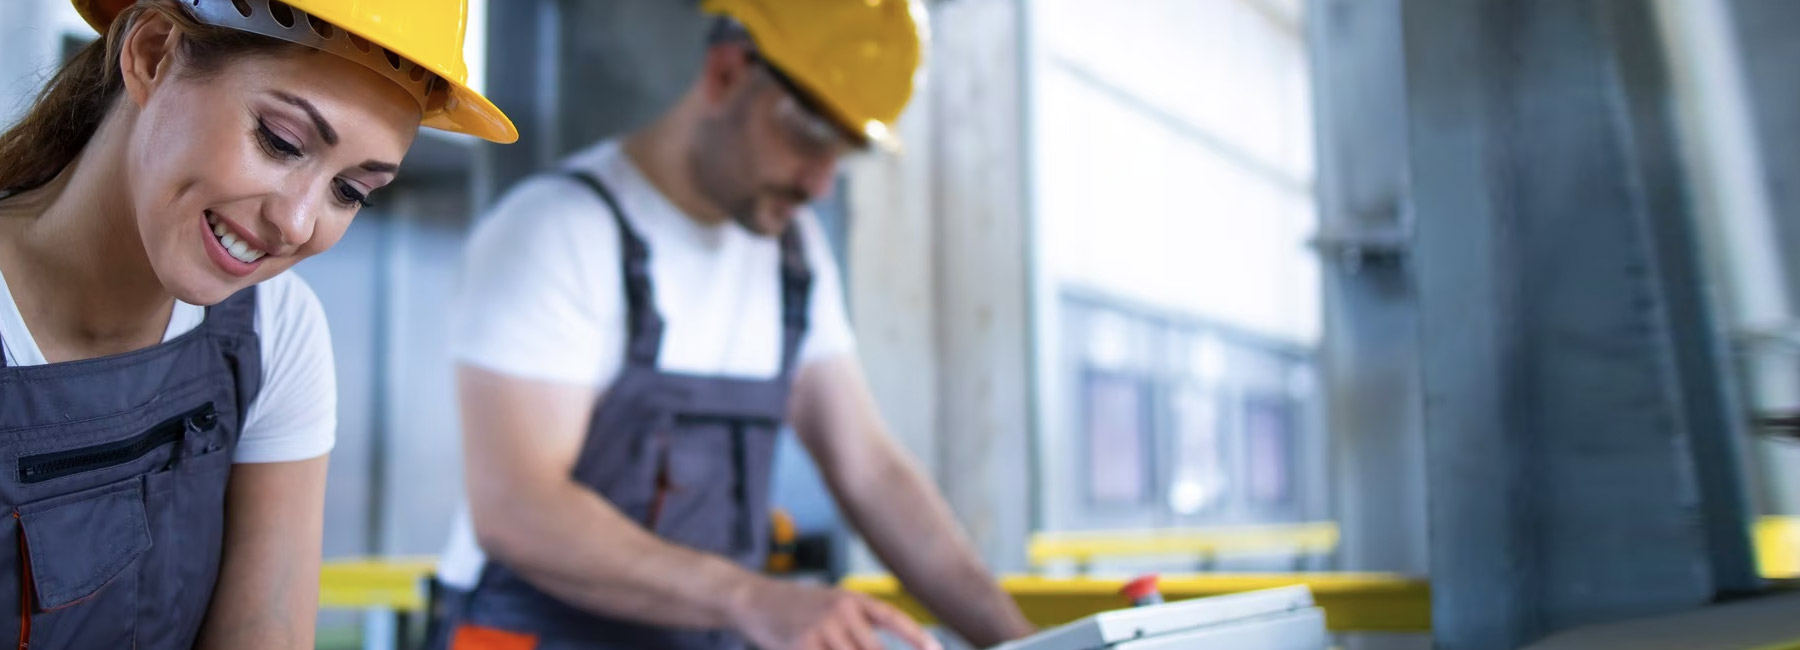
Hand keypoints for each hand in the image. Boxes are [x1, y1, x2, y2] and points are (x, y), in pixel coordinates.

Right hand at [730, 578, 941, 649]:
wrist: (754, 599)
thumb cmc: (798, 607)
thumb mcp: (833, 604)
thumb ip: (861, 623)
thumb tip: (883, 646)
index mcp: (853, 598)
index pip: (893, 618)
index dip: (916, 636)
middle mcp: (842, 610)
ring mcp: (822, 629)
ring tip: (833, 648)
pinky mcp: (803, 645)